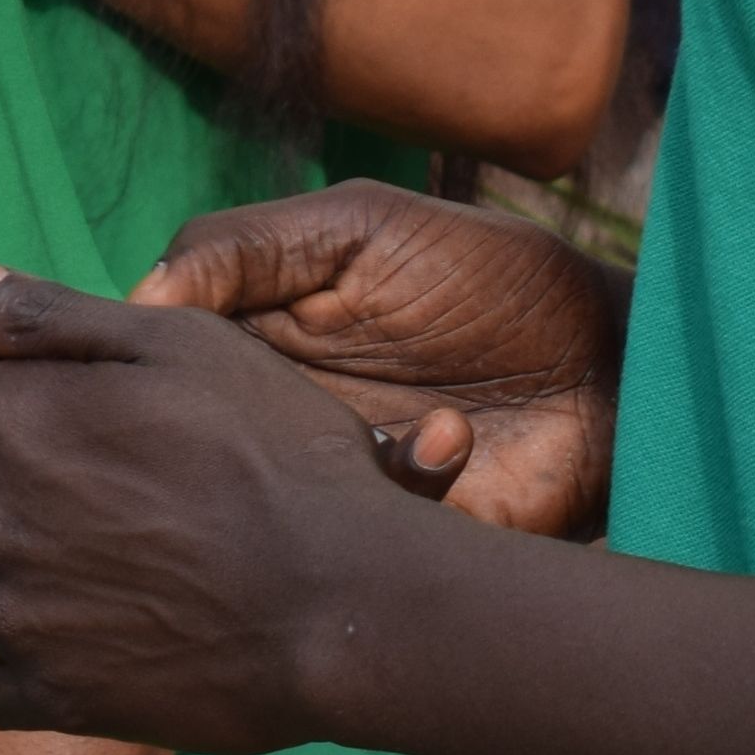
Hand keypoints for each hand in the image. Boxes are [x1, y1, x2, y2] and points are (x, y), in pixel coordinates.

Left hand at [0, 257, 454, 752]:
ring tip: (3, 566)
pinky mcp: (54, 696)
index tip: (35, 401)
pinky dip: (6, 668)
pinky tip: (55, 645)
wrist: (348, 600)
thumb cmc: (279, 458)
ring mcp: (17, 614)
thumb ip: (49, 314)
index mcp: (16, 418)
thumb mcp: (180, 346)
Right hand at [135, 178, 621, 539]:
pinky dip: (406, 474)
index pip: (158, 350)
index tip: (155, 352)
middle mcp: (278, 412)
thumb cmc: (495, 280)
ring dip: (320, 446)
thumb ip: (251, 243)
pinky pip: (353, 526)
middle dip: (215, 419)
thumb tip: (139, 293)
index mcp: (257, 336)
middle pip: (191, 430)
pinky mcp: (386, 528)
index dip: (144, 354)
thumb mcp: (367, 226)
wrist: (615, 366)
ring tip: (408, 410)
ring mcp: (330, 475)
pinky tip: (453, 437)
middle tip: (279, 389)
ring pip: (263, 486)